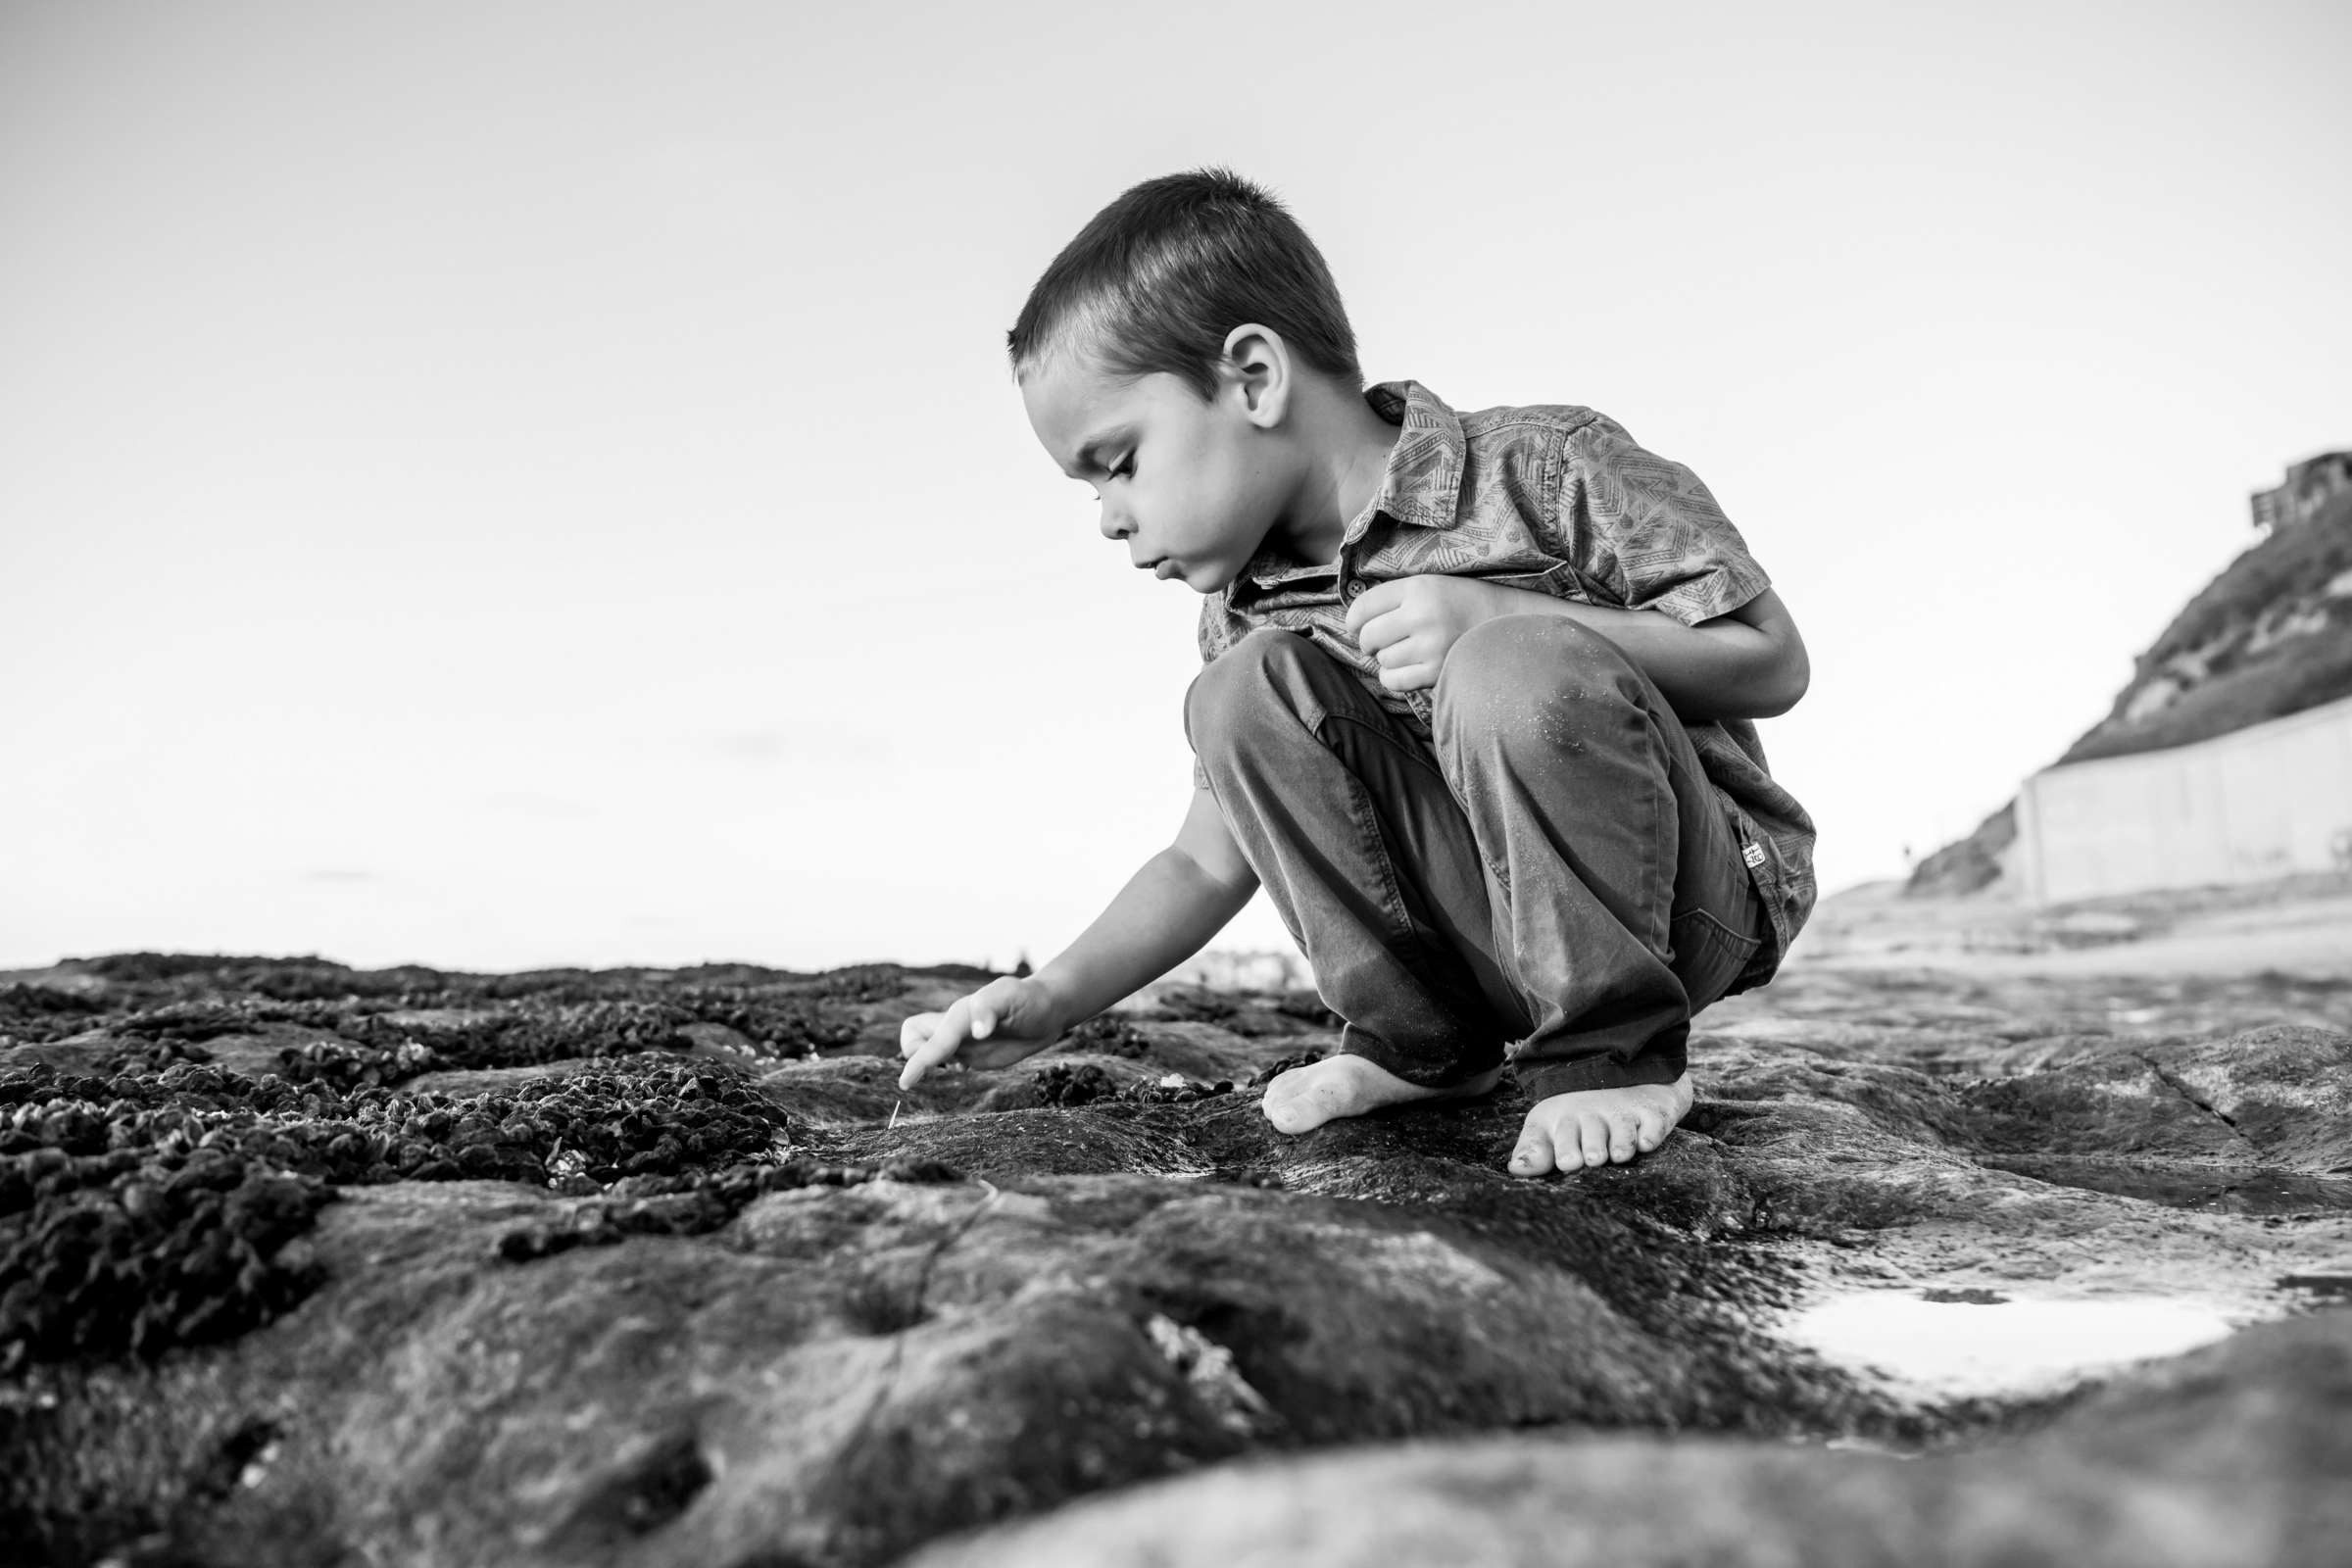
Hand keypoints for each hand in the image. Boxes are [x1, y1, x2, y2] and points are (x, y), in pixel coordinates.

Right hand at [897, 976, 1065, 1088]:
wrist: (1046, 1010)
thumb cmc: (1029, 999)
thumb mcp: (1011, 997)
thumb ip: (990, 1009)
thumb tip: (977, 1032)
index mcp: (960, 1014)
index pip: (932, 1039)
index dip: (918, 1060)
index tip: (906, 1082)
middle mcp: (955, 1027)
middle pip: (913, 1037)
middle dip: (914, 1057)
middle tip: (940, 1069)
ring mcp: (961, 1042)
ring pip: (926, 1050)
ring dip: (925, 1064)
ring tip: (953, 1069)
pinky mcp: (970, 1055)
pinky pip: (944, 1062)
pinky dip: (941, 1070)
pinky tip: (963, 1070)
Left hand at [1342, 575, 1510, 692]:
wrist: (1506, 622)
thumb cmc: (1460, 603)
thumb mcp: (1429, 585)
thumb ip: (1392, 597)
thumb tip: (1352, 621)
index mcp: (1418, 588)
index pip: (1362, 606)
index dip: (1353, 620)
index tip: (1358, 625)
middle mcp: (1422, 615)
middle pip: (1368, 636)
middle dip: (1369, 641)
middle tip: (1382, 640)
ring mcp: (1432, 646)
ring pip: (1382, 660)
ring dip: (1387, 659)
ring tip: (1406, 650)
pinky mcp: (1439, 672)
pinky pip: (1394, 681)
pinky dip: (1393, 678)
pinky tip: (1406, 668)